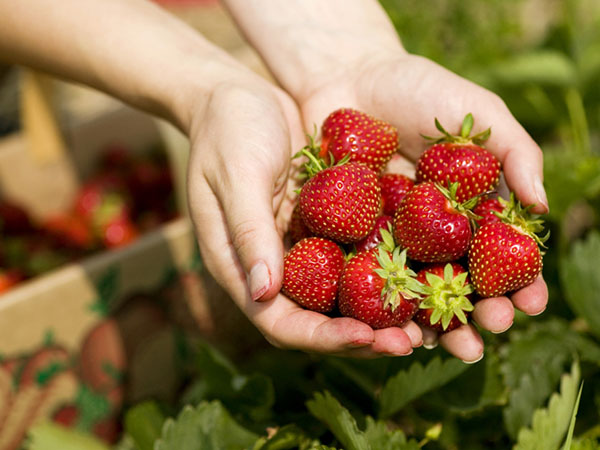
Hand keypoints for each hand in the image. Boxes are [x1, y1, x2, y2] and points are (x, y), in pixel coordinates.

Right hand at [186, 74, 422, 357]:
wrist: (237, 95)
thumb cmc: (226, 131)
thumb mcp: (235, 176)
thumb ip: (248, 232)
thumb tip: (263, 293)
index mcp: (241, 267)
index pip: (279, 322)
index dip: (321, 337)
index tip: (365, 337)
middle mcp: (274, 267)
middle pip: (318, 319)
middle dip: (362, 336)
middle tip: (411, 342)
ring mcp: (301, 247)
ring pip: (342, 296)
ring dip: (381, 313)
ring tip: (427, 323)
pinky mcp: (324, 225)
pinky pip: (355, 256)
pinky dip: (385, 270)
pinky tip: (423, 273)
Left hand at [296, 52, 548, 361]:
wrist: (347, 78)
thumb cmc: (416, 89)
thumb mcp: (475, 112)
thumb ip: (514, 151)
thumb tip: (541, 205)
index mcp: (469, 210)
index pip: (501, 256)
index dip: (520, 282)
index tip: (530, 304)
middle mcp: (432, 233)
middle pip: (460, 284)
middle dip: (479, 314)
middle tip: (490, 334)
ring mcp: (390, 240)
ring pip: (414, 293)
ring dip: (434, 325)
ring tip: (448, 347)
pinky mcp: (348, 239)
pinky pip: (364, 278)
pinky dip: (379, 305)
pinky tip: (392, 327)